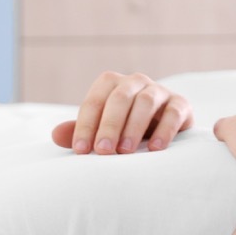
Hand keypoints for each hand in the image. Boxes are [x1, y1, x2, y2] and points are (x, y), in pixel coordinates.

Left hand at [51, 71, 193, 154]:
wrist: (162, 129)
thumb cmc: (124, 129)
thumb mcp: (101, 130)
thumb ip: (79, 132)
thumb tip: (55, 135)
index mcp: (111, 84)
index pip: (94, 102)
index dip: (86, 126)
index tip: (81, 151)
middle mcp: (135, 82)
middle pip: (119, 99)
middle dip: (109, 126)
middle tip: (103, 152)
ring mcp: (159, 91)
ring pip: (145, 102)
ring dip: (133, 128)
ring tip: (125, 152)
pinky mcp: (180, 104)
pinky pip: (173, 113)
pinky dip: (164, 130)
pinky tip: (154, 149)